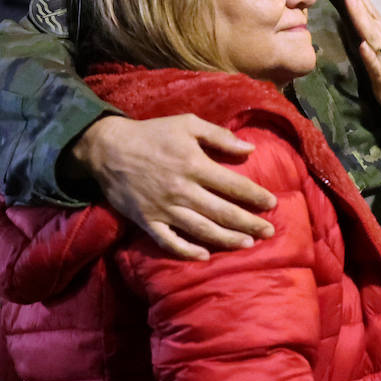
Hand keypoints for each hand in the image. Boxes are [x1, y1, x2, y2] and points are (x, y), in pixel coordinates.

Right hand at [70, 114, 277, 259]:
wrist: (108, 149)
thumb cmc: (152, 133)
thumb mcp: (187, 124)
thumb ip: (218, 136)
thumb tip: (249, 150)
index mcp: (194, 165)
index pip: (233, 185)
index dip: (255, 196)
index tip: (272, 203)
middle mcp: (182, 190)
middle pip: (222, 212)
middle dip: (249, 223)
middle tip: (269, 231)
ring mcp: (163, 209)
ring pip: (201, 230)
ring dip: (227, 239)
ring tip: (248, 244)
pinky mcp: (147, 221)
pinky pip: (169, 242)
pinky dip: (187, 251)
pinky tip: (204, 256)